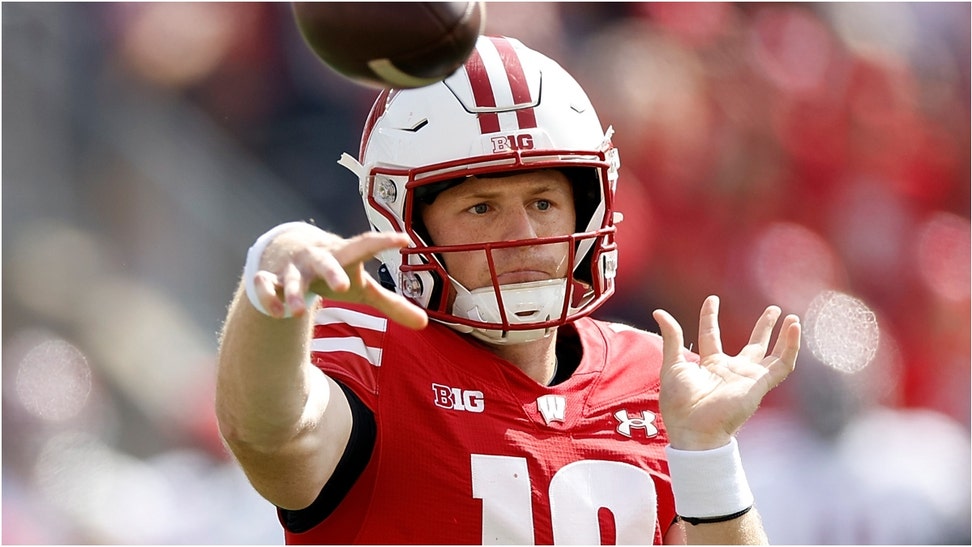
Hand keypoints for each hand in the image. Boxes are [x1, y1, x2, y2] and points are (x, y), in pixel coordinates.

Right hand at [250, 224, 427, 328]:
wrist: (289, 251)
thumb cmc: (335, 271)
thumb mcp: (361, 286)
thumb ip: (390, 302)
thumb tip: (425, 323)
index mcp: (343, 255)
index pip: (365, 245)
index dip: (384, 242)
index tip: (404, 239)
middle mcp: (318, 258)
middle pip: (325, 261)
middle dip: (332, 272)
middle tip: (344, 286)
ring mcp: (293, 268)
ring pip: (292, 277)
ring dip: (294, 293)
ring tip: (298, 313)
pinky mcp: (270, 278)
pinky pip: (264, 286)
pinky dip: (268, 298)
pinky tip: (276, 314)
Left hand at [653, 295, 799, 449]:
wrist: (694, 428)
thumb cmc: (679, 403)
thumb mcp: (672, 364)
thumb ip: (672, 337)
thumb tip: (659, 312)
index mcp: (709, 366)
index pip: (711, 335)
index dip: (710, 317)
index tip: (711, 299)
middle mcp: (731, 371)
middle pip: (752, 345)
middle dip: (763, 328)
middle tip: (773, 310)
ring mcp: (748, 378)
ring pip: (772, 354)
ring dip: (783, 336)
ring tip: (791, 317)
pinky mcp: (760, 385)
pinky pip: (782, 365)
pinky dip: (791, 346)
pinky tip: (794, 328)